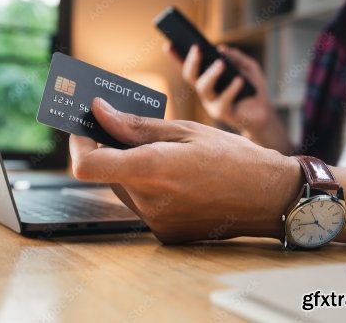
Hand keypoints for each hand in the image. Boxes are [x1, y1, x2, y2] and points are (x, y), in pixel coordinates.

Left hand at [69, 97, 301, 243]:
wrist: (267, 197)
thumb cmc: (233, 158)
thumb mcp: (186, 131)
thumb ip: (137, 126)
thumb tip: (101, 112)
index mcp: (153, 170)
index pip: (88, 166)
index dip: (79, 144)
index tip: (85, 128)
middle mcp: (149, 202)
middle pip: (107, 173)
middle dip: (111, 151)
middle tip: (128, 130)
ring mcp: (157, 222)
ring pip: (125, 188)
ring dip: (132, 169)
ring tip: (162, 154)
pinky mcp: (166, 233)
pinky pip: (144, 205)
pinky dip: (150, 188)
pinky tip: (176, 178)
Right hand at [164, 43, 292, 153]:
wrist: (264, 114)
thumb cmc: (253, 88)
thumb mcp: (248, 67)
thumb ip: (237, 57)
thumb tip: (222, 49)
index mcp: (207, 78)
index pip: (189, 66)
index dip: (177, 56)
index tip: (169, 44)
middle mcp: (205, 91)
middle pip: (191, 76)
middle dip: (192, 62)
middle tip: (197, 48)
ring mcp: (212, 103)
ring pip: (204, 89)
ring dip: (211, 74)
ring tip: (220, 63)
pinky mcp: (223, 114)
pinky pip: (224, 102)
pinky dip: (231, 89)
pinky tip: (239, 79)